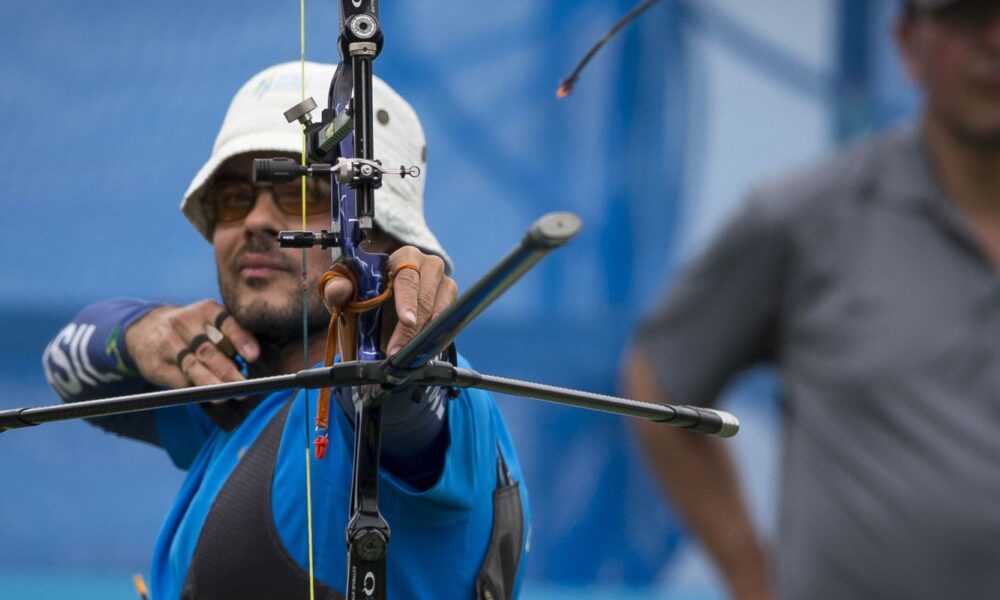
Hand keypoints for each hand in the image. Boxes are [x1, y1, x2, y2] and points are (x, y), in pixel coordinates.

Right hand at [124, 300, 259, 388]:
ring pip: (192, 366)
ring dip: (212, 383)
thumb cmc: (193, 329)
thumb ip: (231, 336)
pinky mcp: (155, 364)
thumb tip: (256, 360)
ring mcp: (167, 342)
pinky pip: (178, 379)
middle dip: (228, 371)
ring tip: (228, 395)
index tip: (254, 356)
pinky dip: (195, 389)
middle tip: (245, 386)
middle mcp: (184, 323)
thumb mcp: (210, 322)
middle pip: (209, 349)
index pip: (226, 322)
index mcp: (205, 310)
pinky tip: (209, 396)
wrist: (146, 330)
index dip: (240, 339)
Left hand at [321, 246, 457, 355]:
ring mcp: (445, 283)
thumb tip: (340, 289)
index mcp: (404, 257)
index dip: (407, 300)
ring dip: (424, 337)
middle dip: (412, 328)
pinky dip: (437, 340)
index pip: (408, 277)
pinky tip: (423, 353)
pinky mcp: (452, 302)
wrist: (381, 305)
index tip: (406, 321)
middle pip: (426, 298)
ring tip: (407, 355)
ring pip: (441, 312)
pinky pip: (450, 324)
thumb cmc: (364, 295)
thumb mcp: (346, 293)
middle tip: (397, 352)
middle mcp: (429, 265)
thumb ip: (337, 289)